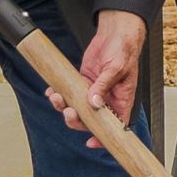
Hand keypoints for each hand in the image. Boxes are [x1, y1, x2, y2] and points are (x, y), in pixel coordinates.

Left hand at [49, 9, 145, 145]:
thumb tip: (94, 103)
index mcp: (121, 100)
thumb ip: (104, 86)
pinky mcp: (82, 83)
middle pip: (90, 120)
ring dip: (63, 106)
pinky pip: (68, 94)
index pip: (115, 126)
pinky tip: (53, 91)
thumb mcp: (116, 68)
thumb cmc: (124, 50)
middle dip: (76, 120)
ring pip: (76, 109)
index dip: (103, 137)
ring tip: (57, 97)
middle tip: (69, 111)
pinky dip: (58, 94)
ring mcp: (92, 92)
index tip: (92, 142)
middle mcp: (106, 99)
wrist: (115, 34)